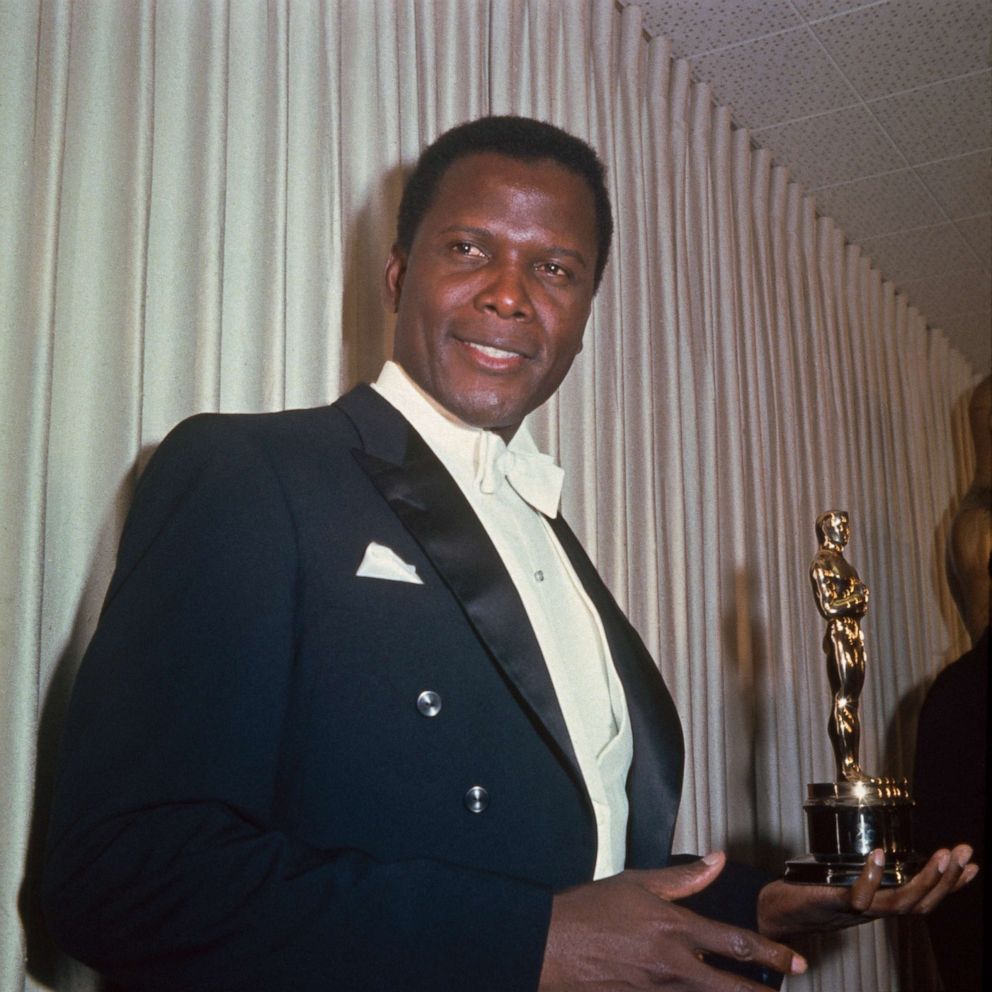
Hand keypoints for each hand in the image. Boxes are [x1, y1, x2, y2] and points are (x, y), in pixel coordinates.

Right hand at [539, 852, 806, 990]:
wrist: (549, 945)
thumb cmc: (589, 910)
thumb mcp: (636, 882)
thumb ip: (682, 877)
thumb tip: (717, 860)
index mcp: (674, 929)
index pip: (736, 944)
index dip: (771, 954)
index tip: (795, 962)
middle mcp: (673, 966)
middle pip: (732, 988)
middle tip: (785, 990)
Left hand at [758, 845, 978, 940]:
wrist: (773, 914)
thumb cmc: (808, 895)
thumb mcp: (846, 882)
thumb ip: (866, 875)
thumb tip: (885, 850)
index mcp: (879, 905)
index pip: (924, 899)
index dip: (950, 886)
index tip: (971, 866)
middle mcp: (873, 911)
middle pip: (921, 904)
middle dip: (947, 879)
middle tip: (964, 852)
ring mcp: (854, 910)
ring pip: (899, 903)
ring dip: (924, 881)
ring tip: (941, 856)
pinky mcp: (832, 903)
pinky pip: (858, 897)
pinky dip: (871, 878)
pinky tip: (880, 855)